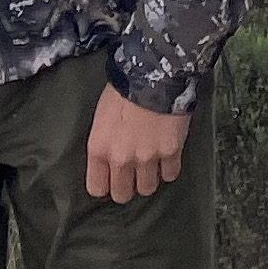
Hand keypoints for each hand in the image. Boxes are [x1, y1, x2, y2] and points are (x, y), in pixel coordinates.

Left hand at [85, 86, 189, 202]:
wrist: (154, 74)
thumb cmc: (125, 88)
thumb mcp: (102, 116)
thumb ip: (104, 141)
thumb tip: (110, 154)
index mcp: (99, 149)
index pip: (96, 188)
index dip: (106, 185)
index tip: (111, 179)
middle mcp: (121, 159)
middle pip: (122, 194)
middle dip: (128, 186)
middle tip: (133, 175)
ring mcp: (147, 158)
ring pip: (147, 189)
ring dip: (149, 178)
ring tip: (152, 166)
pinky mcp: (171, 152)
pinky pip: (170, 175)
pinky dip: (170, 169)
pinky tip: (168, 157)